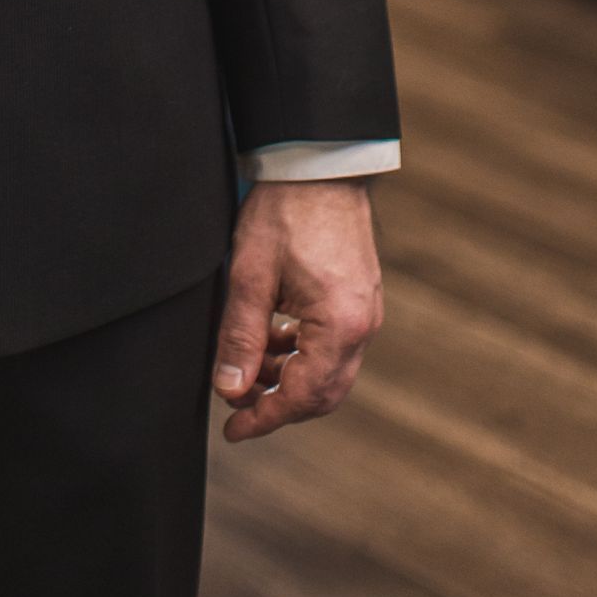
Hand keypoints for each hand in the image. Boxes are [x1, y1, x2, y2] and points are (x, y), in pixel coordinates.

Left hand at [212, 176, 383, 442]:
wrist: (318, 165)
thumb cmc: (284, 211)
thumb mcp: (249, 275)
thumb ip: (240, 337)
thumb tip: (230, 391)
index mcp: (340, 325)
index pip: (303, 396)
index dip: (265, 418)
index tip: (233, 431)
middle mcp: (363, 326)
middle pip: (323, 393)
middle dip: (278, 404)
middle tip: (236, 406)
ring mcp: (366, 313)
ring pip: (328, 371)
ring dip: (288, 379)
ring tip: (245, 370)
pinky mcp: (359, 299)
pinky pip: (333, 346)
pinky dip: (301, 354)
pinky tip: (270, 341)